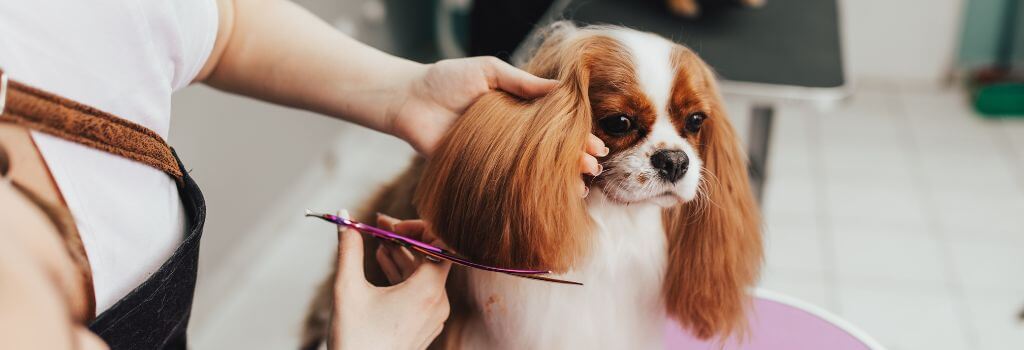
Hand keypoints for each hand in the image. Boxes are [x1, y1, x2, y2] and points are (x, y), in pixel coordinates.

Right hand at [328, 211, 450, 349]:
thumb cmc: (355, 338)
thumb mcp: (347, 288)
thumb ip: (349, 249)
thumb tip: (345, 217)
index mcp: (427, 291)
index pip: (439, 243)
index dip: (415, 227)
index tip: (388, 222)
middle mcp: (438, 303)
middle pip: (431, 257)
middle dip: (404, 238)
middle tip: (380, 225)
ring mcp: (434, 316)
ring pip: (425, 275)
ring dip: (403, 255)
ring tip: (380, 242)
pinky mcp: (425, 325)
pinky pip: (421, 291)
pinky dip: (404, 275)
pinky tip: (385, 263)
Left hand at [387, 57, 607, 196]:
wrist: (408, 100)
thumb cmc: (446, 80)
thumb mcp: (489, 71)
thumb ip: (522, 81)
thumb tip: (561, 88)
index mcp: (518, 111)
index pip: (554, 126)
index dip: (577, 137)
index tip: (596, 147)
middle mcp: (511, 136)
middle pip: (549, 152)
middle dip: (574, 162)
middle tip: (593, 170)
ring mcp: (496, 157)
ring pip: (532, 172)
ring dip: (556, 181)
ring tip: (578, 190)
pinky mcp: (477, 172)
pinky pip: (505, 185)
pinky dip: (525, 194)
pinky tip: (543, 200)